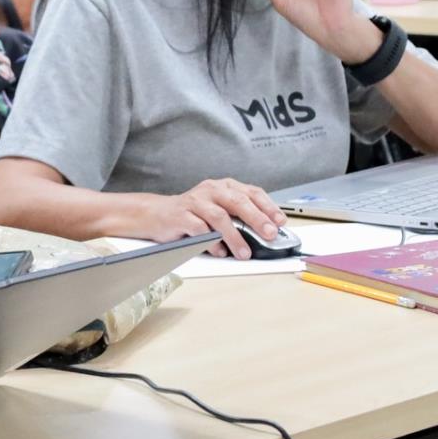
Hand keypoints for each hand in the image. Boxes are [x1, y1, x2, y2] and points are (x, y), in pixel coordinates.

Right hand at [140, 179, 288, 260]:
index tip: (280, 221)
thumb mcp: (219, 209)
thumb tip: (265, 233)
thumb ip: (239, 217)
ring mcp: (195, 201)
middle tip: (270, 234)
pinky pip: (199, 229)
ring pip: (219, 217)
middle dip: (257, 219)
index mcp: (224, 186)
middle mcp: (211, 190)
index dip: (268, 206)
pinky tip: (219, 251)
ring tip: (244, 252)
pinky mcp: (181, 215)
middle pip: (238, 202)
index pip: (251, 192)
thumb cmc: (193, 213)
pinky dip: (211, 242)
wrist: (157, 214)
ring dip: (235, 237)